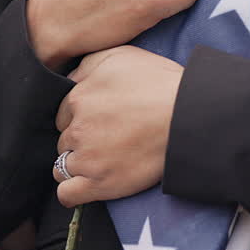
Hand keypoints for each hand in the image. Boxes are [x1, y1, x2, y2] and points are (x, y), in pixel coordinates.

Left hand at [53, 46, 181, 205]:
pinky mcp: (100, 184)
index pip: (64, 114)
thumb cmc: (159, 83)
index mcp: (79, 99)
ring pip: (61, 167)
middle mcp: (78, 129)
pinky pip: (67, 194)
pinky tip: (85, 185)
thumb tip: (68, 80)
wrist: (188, 117)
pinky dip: (72, 192)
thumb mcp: (118, 55)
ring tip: (100, 163)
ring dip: (76, 166)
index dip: (80, 118)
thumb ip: (85, 66)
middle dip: (80, 141)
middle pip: (64, 140)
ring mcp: (87, 159)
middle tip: (107, 140)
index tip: (100, 122)